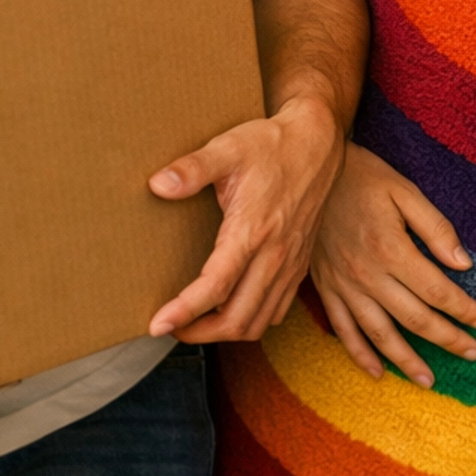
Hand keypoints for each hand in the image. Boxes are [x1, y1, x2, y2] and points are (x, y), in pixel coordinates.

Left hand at [148, 94, 344, 342]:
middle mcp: (275, 254)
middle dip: (199, 333)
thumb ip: (192, 168)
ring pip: (259, 322)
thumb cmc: (272, 145)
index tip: (157, 324)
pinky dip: (253, 321)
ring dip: (226, 332)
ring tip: (197, 325)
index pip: (216, 286)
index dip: (185, 311)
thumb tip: (158, 185)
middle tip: (170, 327)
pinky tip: (234, 310)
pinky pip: (278, 310)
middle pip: (238, 318)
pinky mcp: (299, 264)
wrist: (318, 143)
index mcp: (253, 229)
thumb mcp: (228, 148)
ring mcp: (290, 263)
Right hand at [313, 143, 475, 387]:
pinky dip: (360, 355)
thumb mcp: (404, 191)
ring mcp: (344, 285)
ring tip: (429, 381)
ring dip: (407, 360)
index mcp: (391, 249)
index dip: (462, 309)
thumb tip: (463, 263)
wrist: (310, 175)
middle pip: (414, 318)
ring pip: (379, 334)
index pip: (436, 290)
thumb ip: (435, 227)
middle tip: (471, 353)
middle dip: (447, 339)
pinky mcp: (325, 288)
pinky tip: (378, 373)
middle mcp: (367, 274)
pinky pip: (343, 330)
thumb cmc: (363, 177)